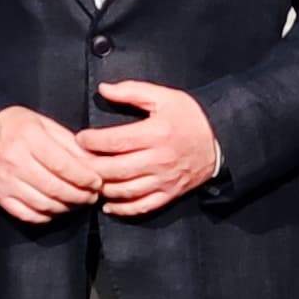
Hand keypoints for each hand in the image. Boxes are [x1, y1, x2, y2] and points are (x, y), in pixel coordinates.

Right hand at [0, 105, 105, 224]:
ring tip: (78, 202)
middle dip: (80, 195)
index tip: (97, 182)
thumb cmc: (15, 126)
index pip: (63, 165)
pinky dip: (46, 216)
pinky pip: (27, 214)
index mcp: (29, 137)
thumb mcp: (42, 123)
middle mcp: (15, 161)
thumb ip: (68, 142)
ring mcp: (5, 181)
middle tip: (92, 196)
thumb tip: (93, 163)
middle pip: (55, 188)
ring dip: (66, 207)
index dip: (84, 178)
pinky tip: (56, 209)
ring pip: (44, 204)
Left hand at [82, 80, 221, 217]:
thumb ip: (132, 91)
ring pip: (125, 191)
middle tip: (78, 162)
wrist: (220, 141)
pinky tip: (108, 204)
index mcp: (155, 133)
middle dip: (91, 167)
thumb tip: (103, 89)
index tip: (80, 139)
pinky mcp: (169, 194)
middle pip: (114, 170)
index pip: (114, 141)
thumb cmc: (189, 117)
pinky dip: (122, 209)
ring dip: (103, 188)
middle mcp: (158, 159)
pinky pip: (142, 206)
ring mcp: (164, 180)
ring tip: (91, 180)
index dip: (91, 142)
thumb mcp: (164, 96)